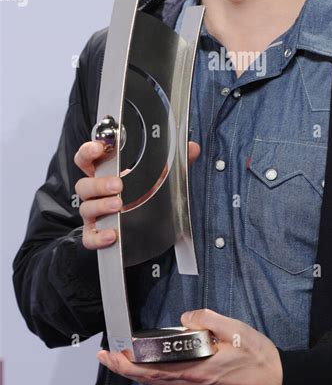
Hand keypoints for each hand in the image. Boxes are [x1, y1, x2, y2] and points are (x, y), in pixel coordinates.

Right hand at [74, 140, 200, 249]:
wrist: (144, 224)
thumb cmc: (143, 191)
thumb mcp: (160, 174)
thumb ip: (175, 161)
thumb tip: (192, 148)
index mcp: (105, 171)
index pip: (87, 157)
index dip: (89, 150)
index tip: (99, 147)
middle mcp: (95, 191)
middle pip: (84, 184)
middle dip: (100, 183)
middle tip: (118, 185)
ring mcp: (93, 213)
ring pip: (86, 208)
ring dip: (101, 206)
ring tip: (119, 206)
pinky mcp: (96, 233)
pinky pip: (89, 237)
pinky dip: (98, 236)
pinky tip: (112, 235)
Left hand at [97, 308, 282, 384]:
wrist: (276, 378)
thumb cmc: (258, 358)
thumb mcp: (233, 329)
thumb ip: (206, 319)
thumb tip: (187, 317)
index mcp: (197, 370)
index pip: (152, 371)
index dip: (128, 365)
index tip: (113, 356)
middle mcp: (193, 383)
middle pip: (151, 378)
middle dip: (126, 368)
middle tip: (108, 357)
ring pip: (162, 379)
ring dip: (141, 369)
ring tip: (127, 357)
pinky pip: (176, 378)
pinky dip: (161, 370)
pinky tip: (159, 360)